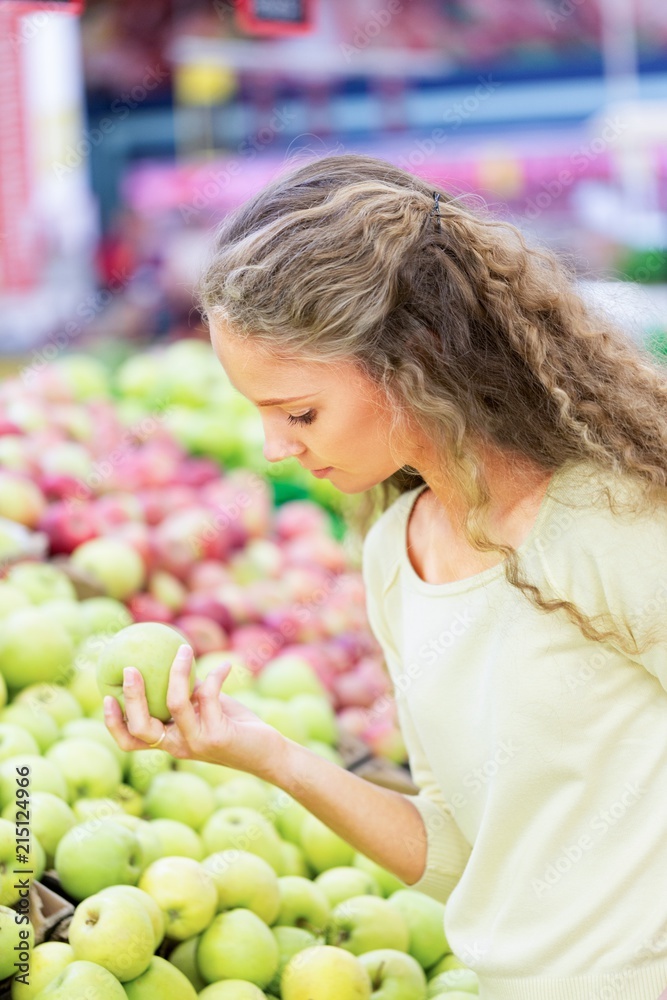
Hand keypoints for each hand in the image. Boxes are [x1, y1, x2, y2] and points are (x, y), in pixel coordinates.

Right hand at [103, 645, 281, 777]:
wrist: (266, 753)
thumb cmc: (234, 726)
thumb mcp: (206, 709)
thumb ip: (189, 693)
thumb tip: (174, 656)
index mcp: (169, 740)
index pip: (130, 741)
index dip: (113, 723)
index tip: (106, 697)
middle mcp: (178, 746)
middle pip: (140, 727)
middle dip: (132, 697)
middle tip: (130, 668)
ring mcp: (196, 742)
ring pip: (174, 704)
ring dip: (178, 672)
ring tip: (183, 650)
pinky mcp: (217, 736)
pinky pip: (208, 696)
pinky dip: (216, 676)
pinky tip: (226, 666)